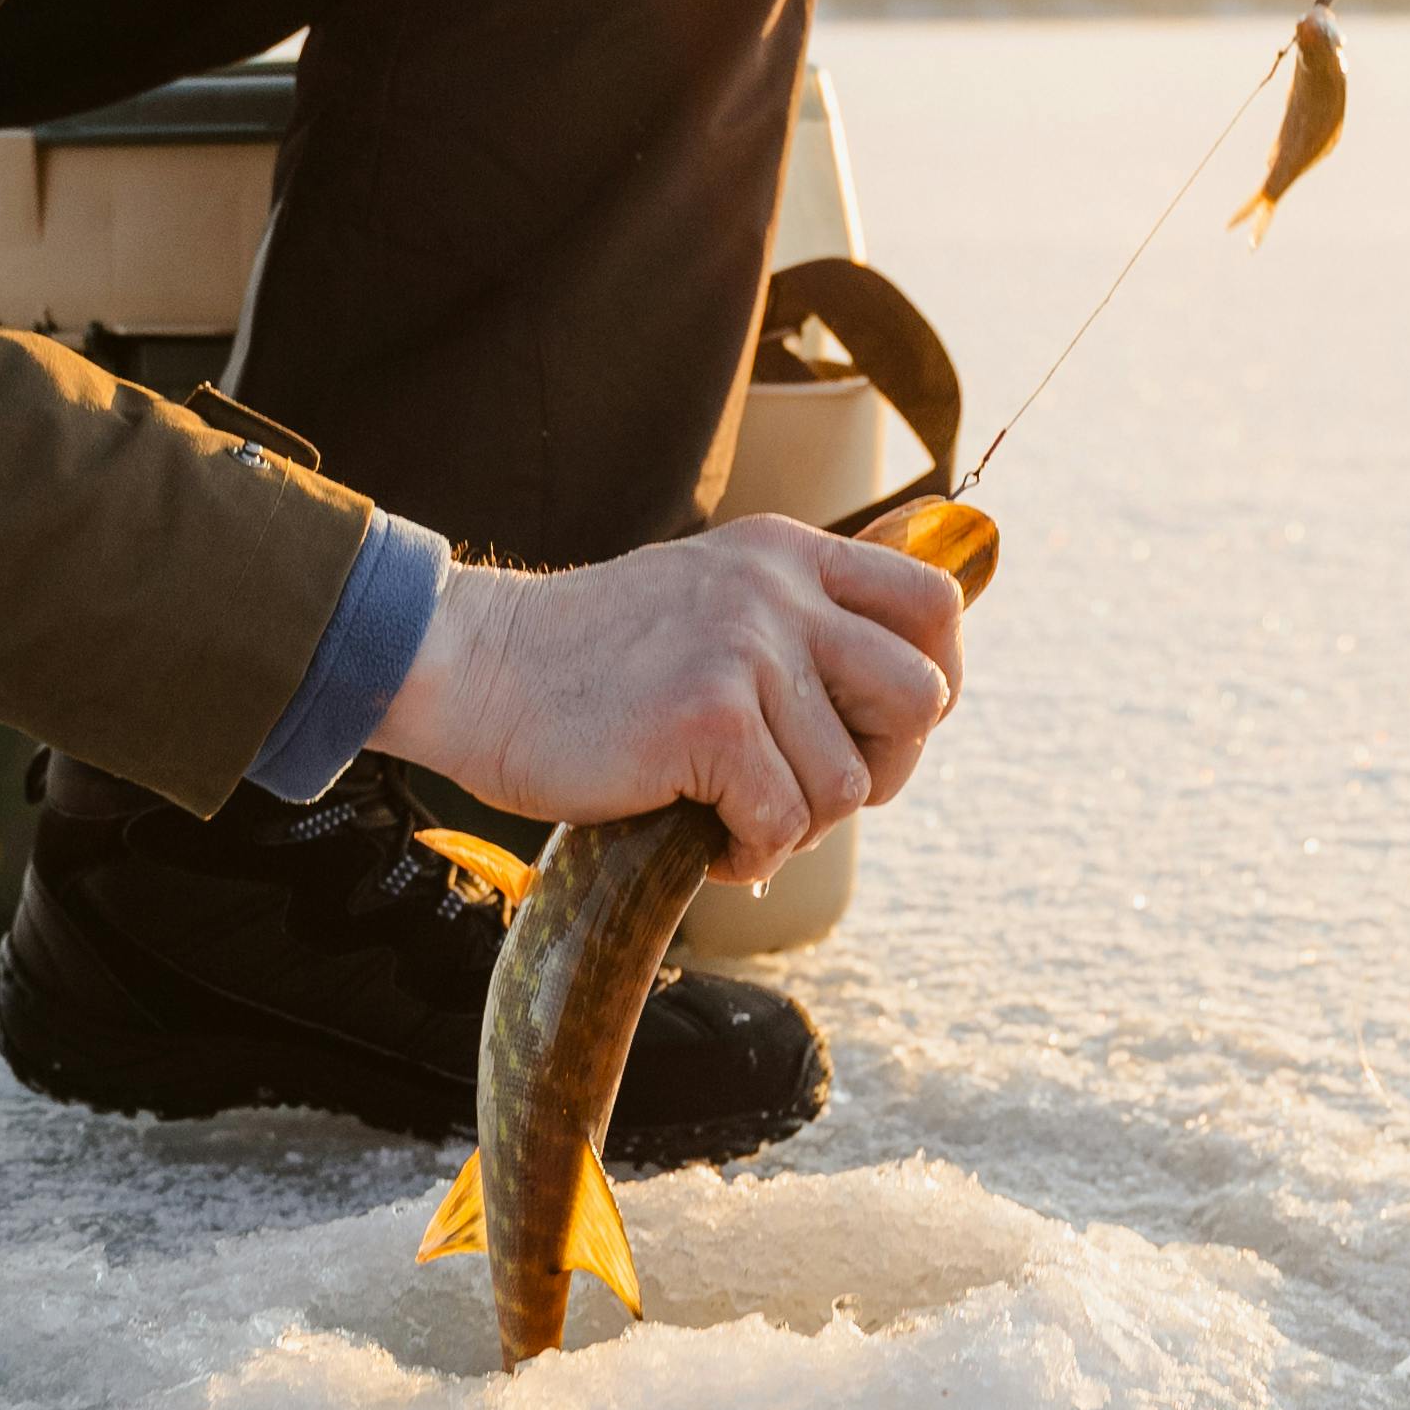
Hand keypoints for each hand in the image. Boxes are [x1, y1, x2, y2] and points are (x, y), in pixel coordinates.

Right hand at [370, 516, 969, 880]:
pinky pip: (783, 823)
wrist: (476, 671)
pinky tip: (702, 837)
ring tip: (731, 814)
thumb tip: (902, 687)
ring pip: (849, 783)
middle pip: (920, 697)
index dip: (933, 681)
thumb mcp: (709, 595)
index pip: (933, 602)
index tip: (877, 730)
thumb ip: (793, 619)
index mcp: (787, 554)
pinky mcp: (708, 717)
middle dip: (879, 768)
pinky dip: (749, 854)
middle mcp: (779, 589)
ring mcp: (746, 649)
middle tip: (806, 790)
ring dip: (797, 824)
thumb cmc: (588, 662)